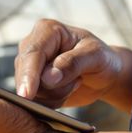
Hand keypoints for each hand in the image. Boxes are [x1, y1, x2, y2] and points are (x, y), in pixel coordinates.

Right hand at [15, 19, 131, 110]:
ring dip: (55, 95)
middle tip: (78, 82)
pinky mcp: (31, 83)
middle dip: (52, 87)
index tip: (27, 94)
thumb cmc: (103, 59)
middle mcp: (32, 45)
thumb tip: (47, 77)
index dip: (29, 75)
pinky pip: (34, 100)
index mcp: (47, 30)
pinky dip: (52, 102)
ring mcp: (28, 65)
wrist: (105, 74)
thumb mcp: (96, 57)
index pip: (32, 54)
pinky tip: (68, 91)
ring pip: (31, 90)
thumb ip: (73, 63)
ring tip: (75, 82)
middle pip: (26, 74)